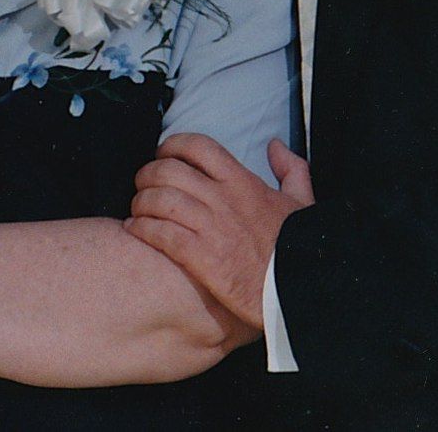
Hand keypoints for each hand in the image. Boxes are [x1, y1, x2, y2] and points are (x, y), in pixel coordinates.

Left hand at [126, 134, 313, 328]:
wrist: (300, 291)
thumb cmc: (300, 248)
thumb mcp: (302, 202)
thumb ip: (290, 169)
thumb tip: (275, 145)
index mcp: (242, 181)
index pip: (197, 146)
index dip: (172, 145)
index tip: (162, 154)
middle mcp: (223, 199)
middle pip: (169, 170)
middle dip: (148, 173)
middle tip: (142, 184)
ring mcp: (211, 228)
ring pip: (160, 200)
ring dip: (141, 201)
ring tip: (137, 209)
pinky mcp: (202, 258)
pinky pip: (161, 234)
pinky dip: (142, 228)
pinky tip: (134, 229)